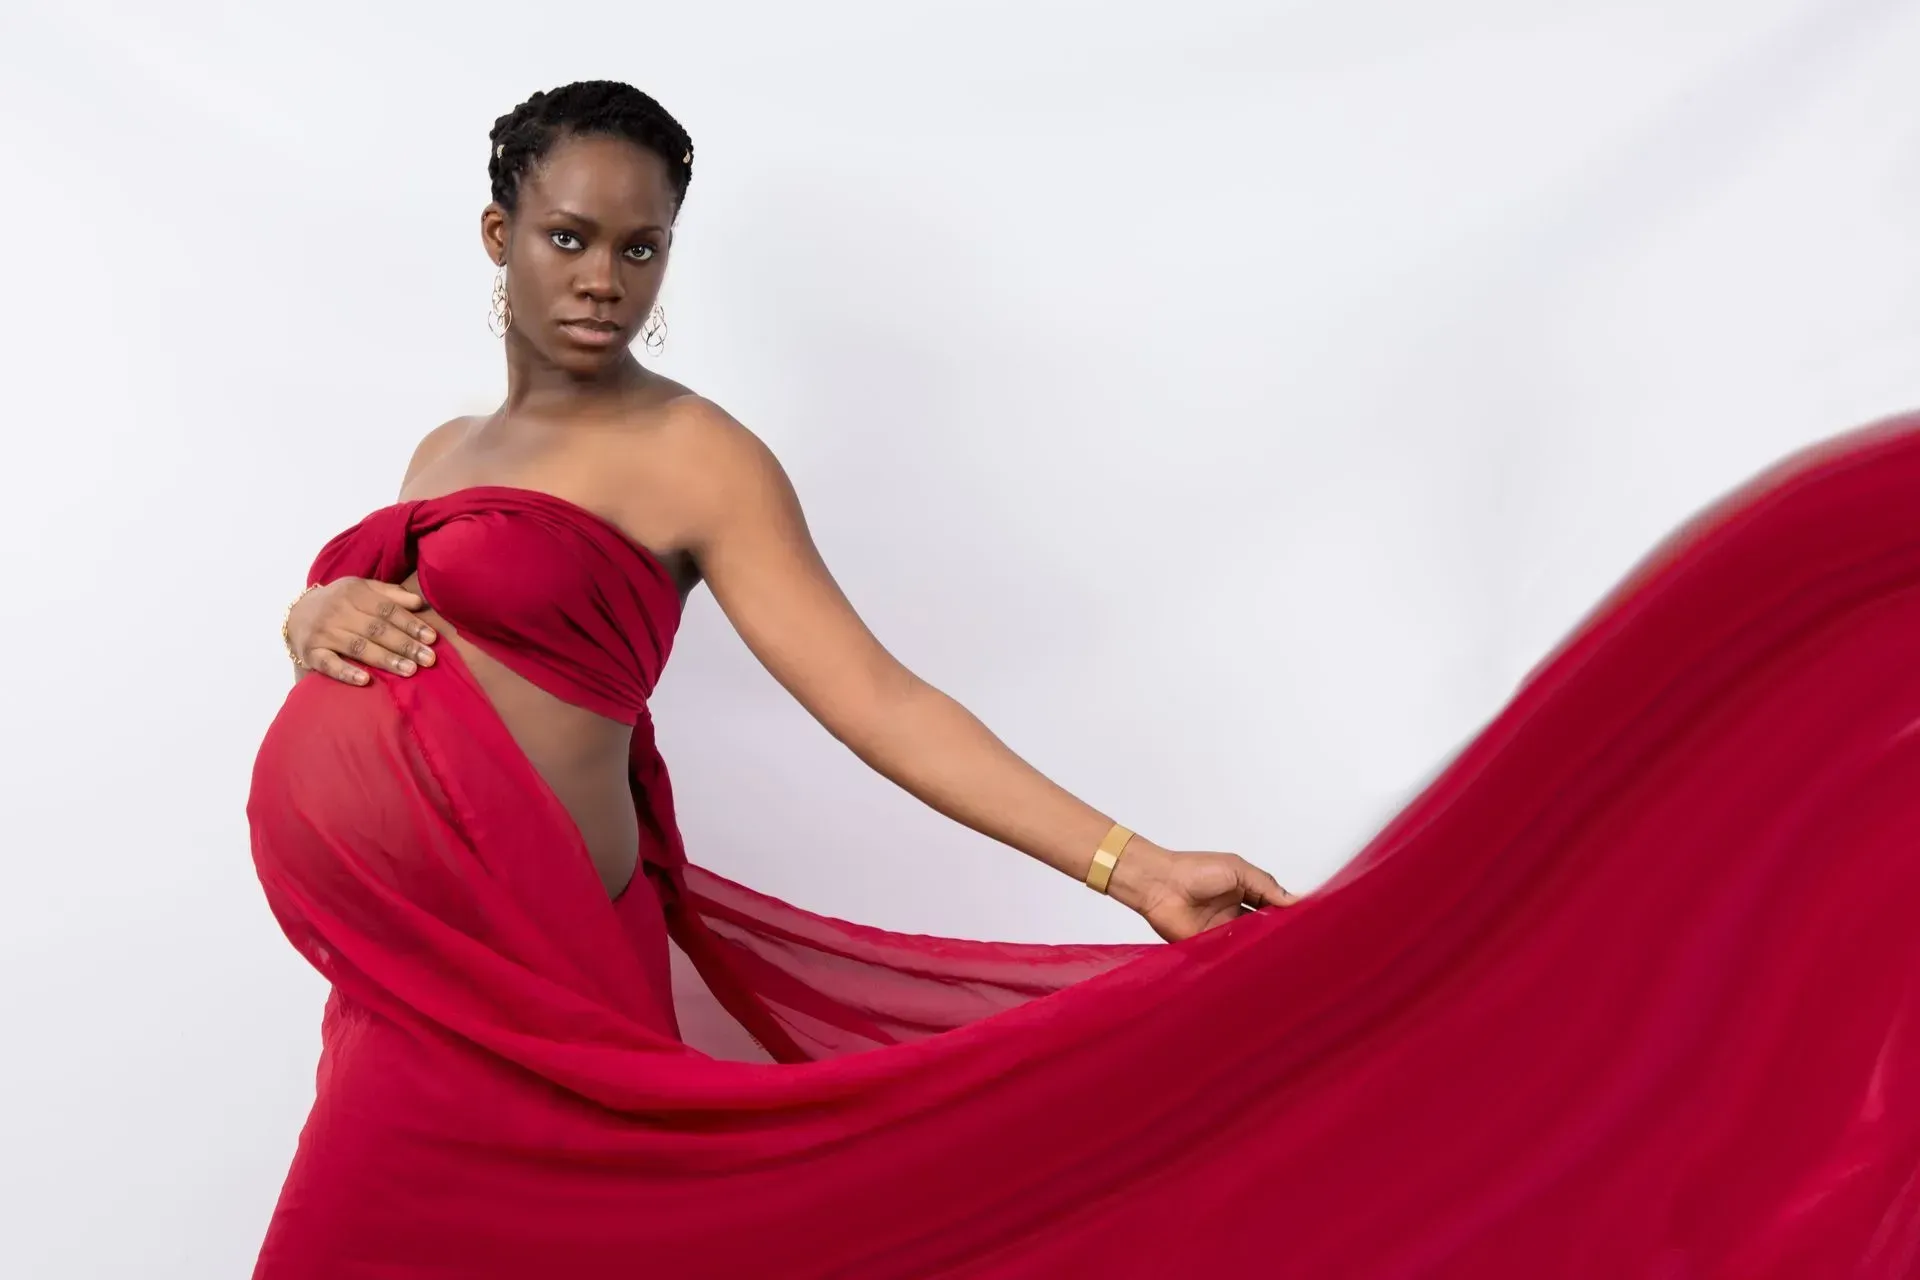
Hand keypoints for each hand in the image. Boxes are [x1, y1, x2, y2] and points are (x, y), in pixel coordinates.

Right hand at [287, 578, 437, 685]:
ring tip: (410, 670)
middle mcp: (339, 611)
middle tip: (429, 659)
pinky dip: (347, 672)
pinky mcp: (311, 652)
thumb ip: (390, 594)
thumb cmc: (339, 602)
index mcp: (355, 593)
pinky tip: (366, 680)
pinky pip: (329, 664)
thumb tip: (420, 602)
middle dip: (405, 645)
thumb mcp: (362, 589)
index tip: (432, 639)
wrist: (295, 612)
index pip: (388, 610)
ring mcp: (324, 632)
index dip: (411, 624)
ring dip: (386, 659)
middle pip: (377, 629)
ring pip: (359, 647)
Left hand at [1108, 840, 1298, 941]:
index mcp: (1244, 892)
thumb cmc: (1195, 870)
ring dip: (1264, 947)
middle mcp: (1235, 913)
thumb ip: (1266, 886)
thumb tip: (1295, 901)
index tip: (1309, 922)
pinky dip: (1244, 958)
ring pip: (1251, 944)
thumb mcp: (1238, 870)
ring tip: (1287, 955)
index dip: (1288, 914)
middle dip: (1280, 934)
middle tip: (1302, 944)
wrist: (1159, 883)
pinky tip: (1259, 961)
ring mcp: (1223, 931)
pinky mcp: (1209, 946)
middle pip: (1264, 928)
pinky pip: (1231, 955)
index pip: (1273, 907)